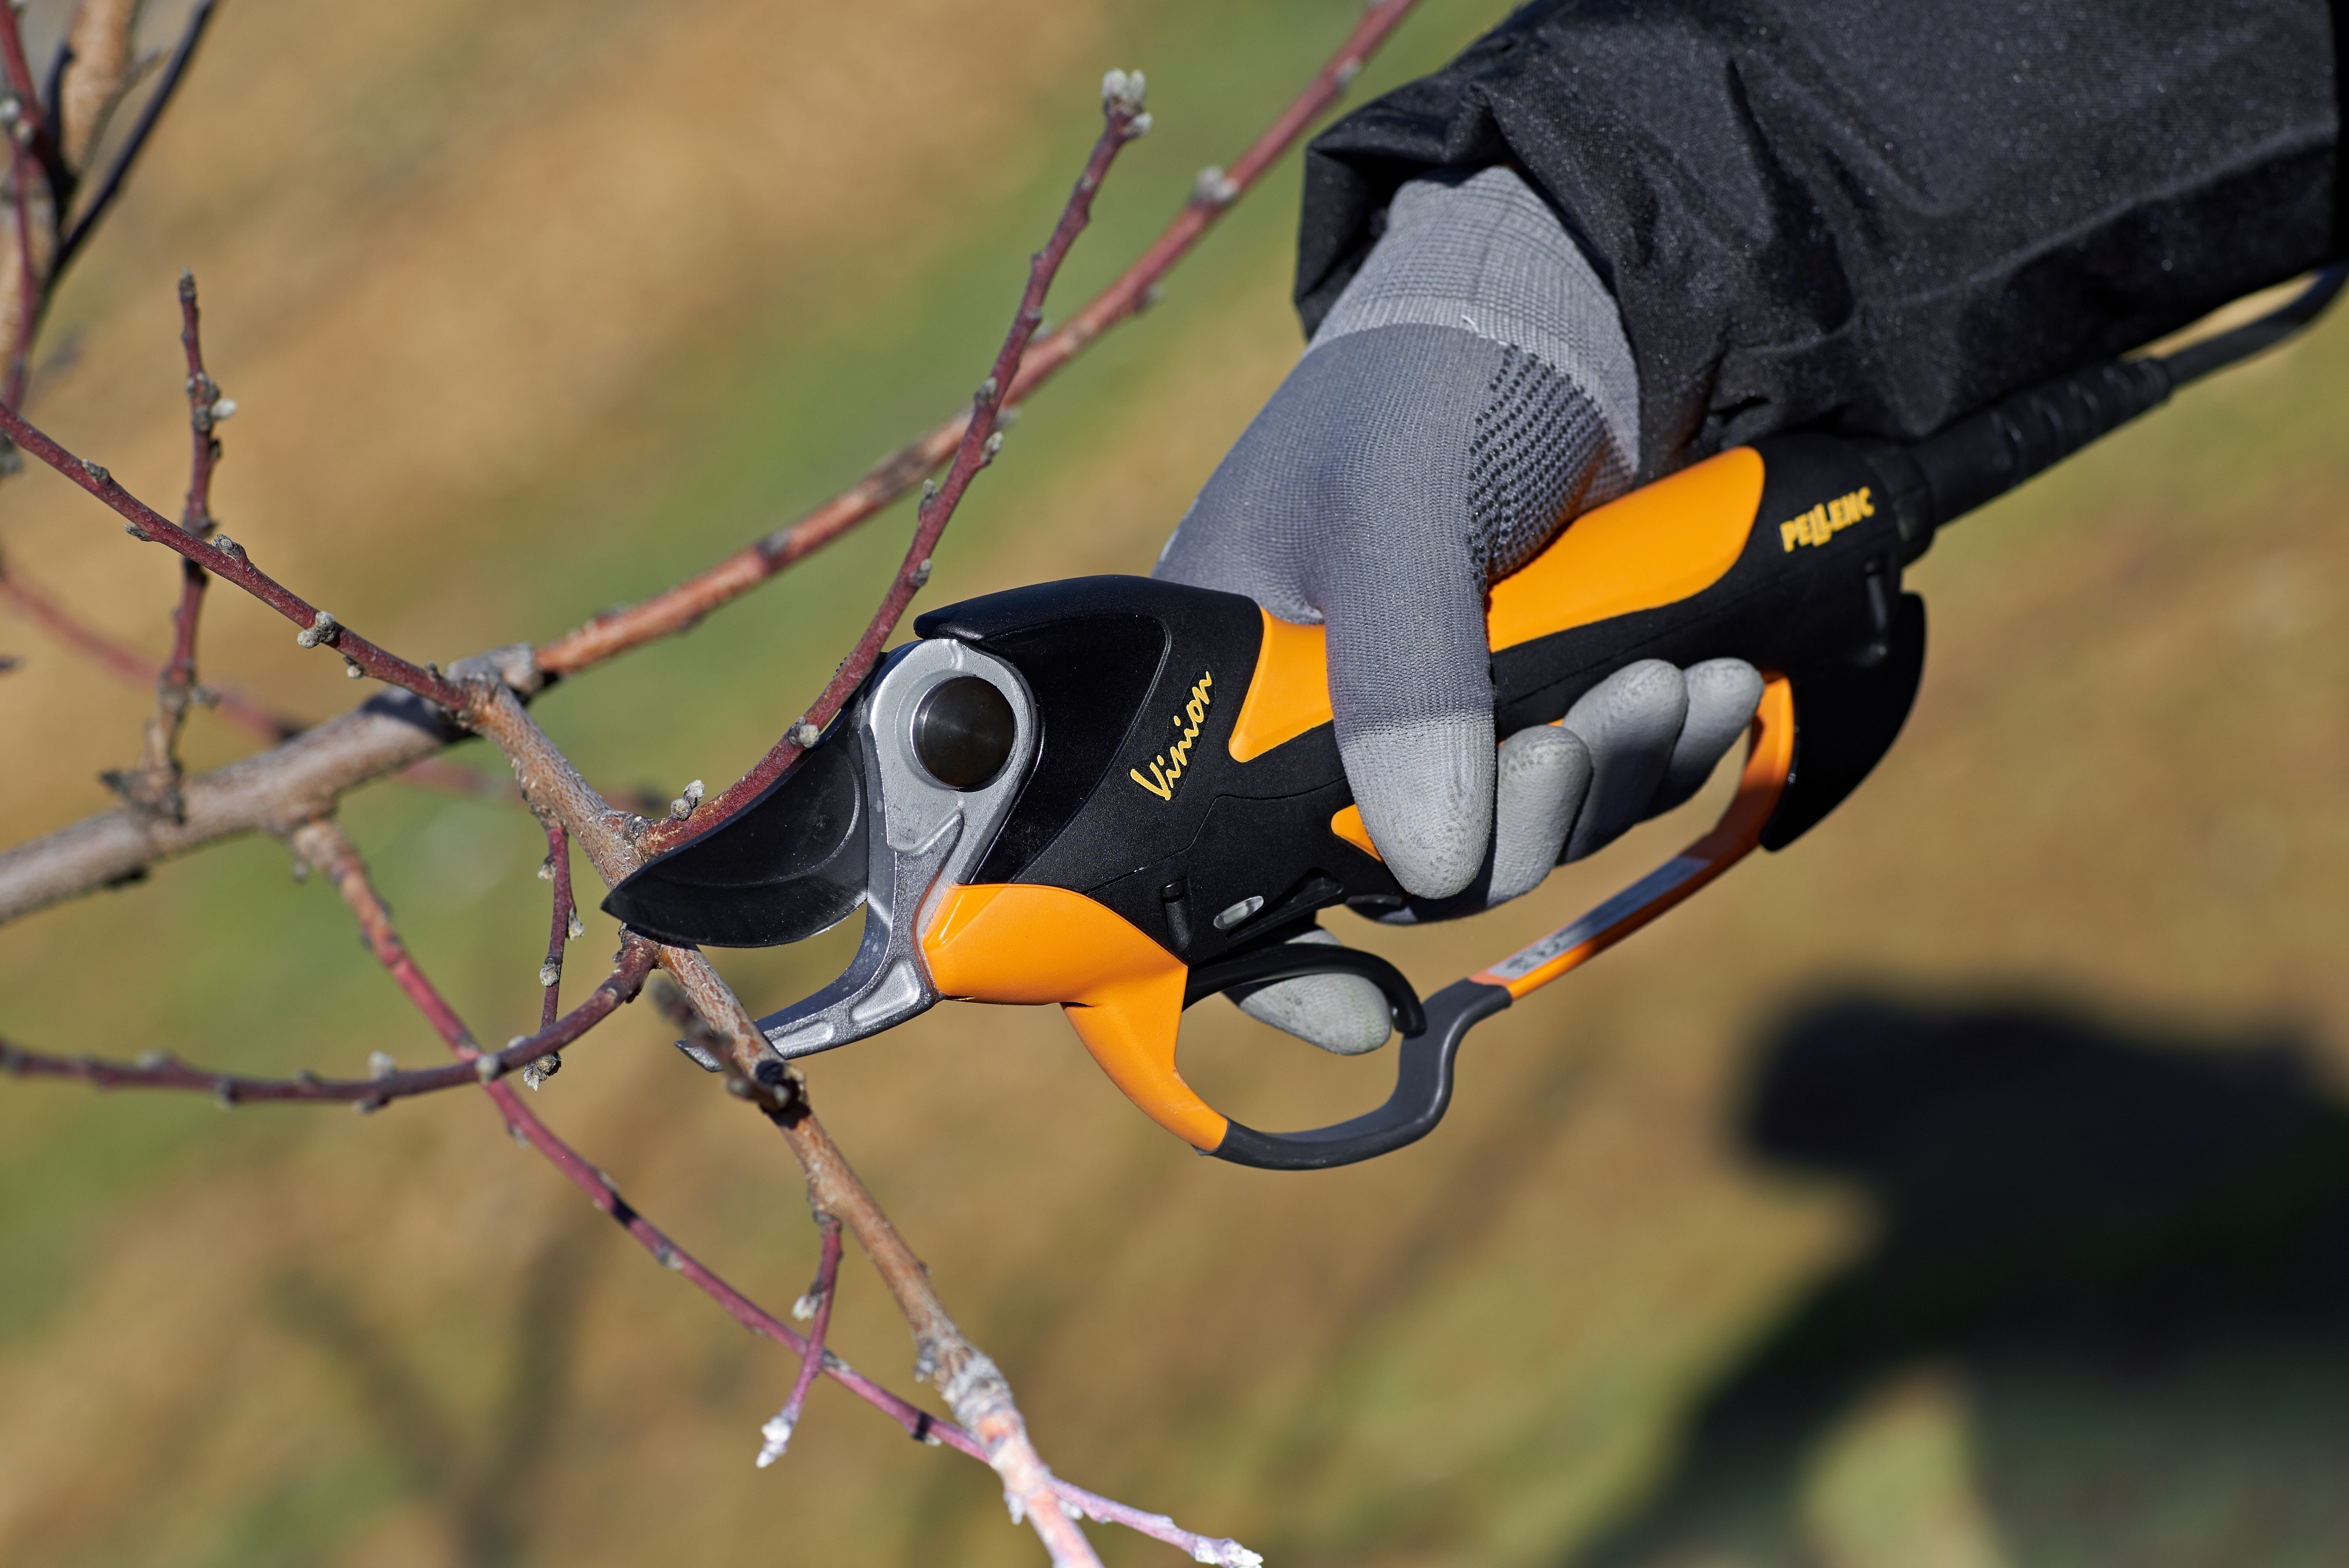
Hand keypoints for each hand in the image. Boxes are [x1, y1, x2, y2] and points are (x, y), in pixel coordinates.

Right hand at [1153, 165, 1759, 1053]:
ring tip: (1678, 682)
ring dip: (1612, 780)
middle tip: (1589, 731)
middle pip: (1410, 862)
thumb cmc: (1436, 382)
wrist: (1566, 301)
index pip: (1223, 862)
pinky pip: (1599, 783)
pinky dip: (1656, 752)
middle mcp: (1326, 721)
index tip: (1362, 1007)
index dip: (1280, 960)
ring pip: (1521, 831)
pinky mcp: (1540, 696)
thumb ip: (1401, 680)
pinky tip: (1706, 686)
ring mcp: (1442, 715)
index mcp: (1235, 685)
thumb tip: (1430, 859)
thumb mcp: (1395, 511)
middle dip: (1520, 816)